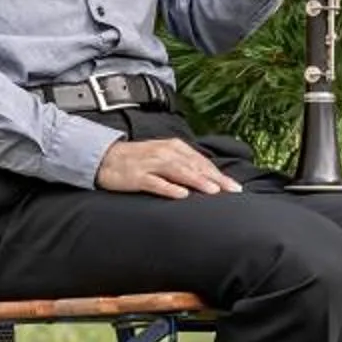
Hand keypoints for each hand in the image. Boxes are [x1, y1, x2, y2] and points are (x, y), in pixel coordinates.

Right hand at [96, 137, 241, 198]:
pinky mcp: (137, 176)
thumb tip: (210, 179)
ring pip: (178, 172)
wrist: (105, 158)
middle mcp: (165, 153)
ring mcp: (150, 164)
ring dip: (196, 180)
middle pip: (194, 166)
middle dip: (215, 178)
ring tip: (213, 191)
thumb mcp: (164, 157)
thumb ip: (185, 165)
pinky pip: (155, 182)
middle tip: (233, 191)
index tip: (236, 188)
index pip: (202, 162)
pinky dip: (169, 188)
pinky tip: (181, 195)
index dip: (219, 174)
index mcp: (174, 147)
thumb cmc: (139, 161)